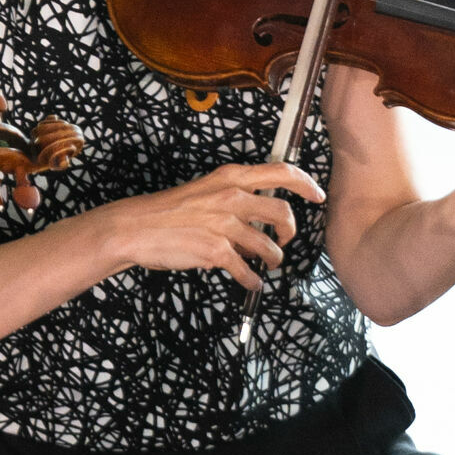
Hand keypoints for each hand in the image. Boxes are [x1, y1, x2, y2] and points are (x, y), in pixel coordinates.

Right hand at [112, 157, 323, 291]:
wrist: (137, 227)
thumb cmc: (168, 211)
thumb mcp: (205, 191)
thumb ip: (235, 199)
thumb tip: (258, 220)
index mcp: (230, 178)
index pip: (281, 172)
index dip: (306, 184)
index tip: (317, 194)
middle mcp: (232, 198)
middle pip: (282, 213)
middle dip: (290, 232)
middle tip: (285, 240)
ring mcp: (225, 225)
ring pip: (269, 247)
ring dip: (273, 259)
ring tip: (267, 264)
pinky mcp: (216, 252)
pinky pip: (247, 271)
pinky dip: (253, 280)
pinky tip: (251, 282)